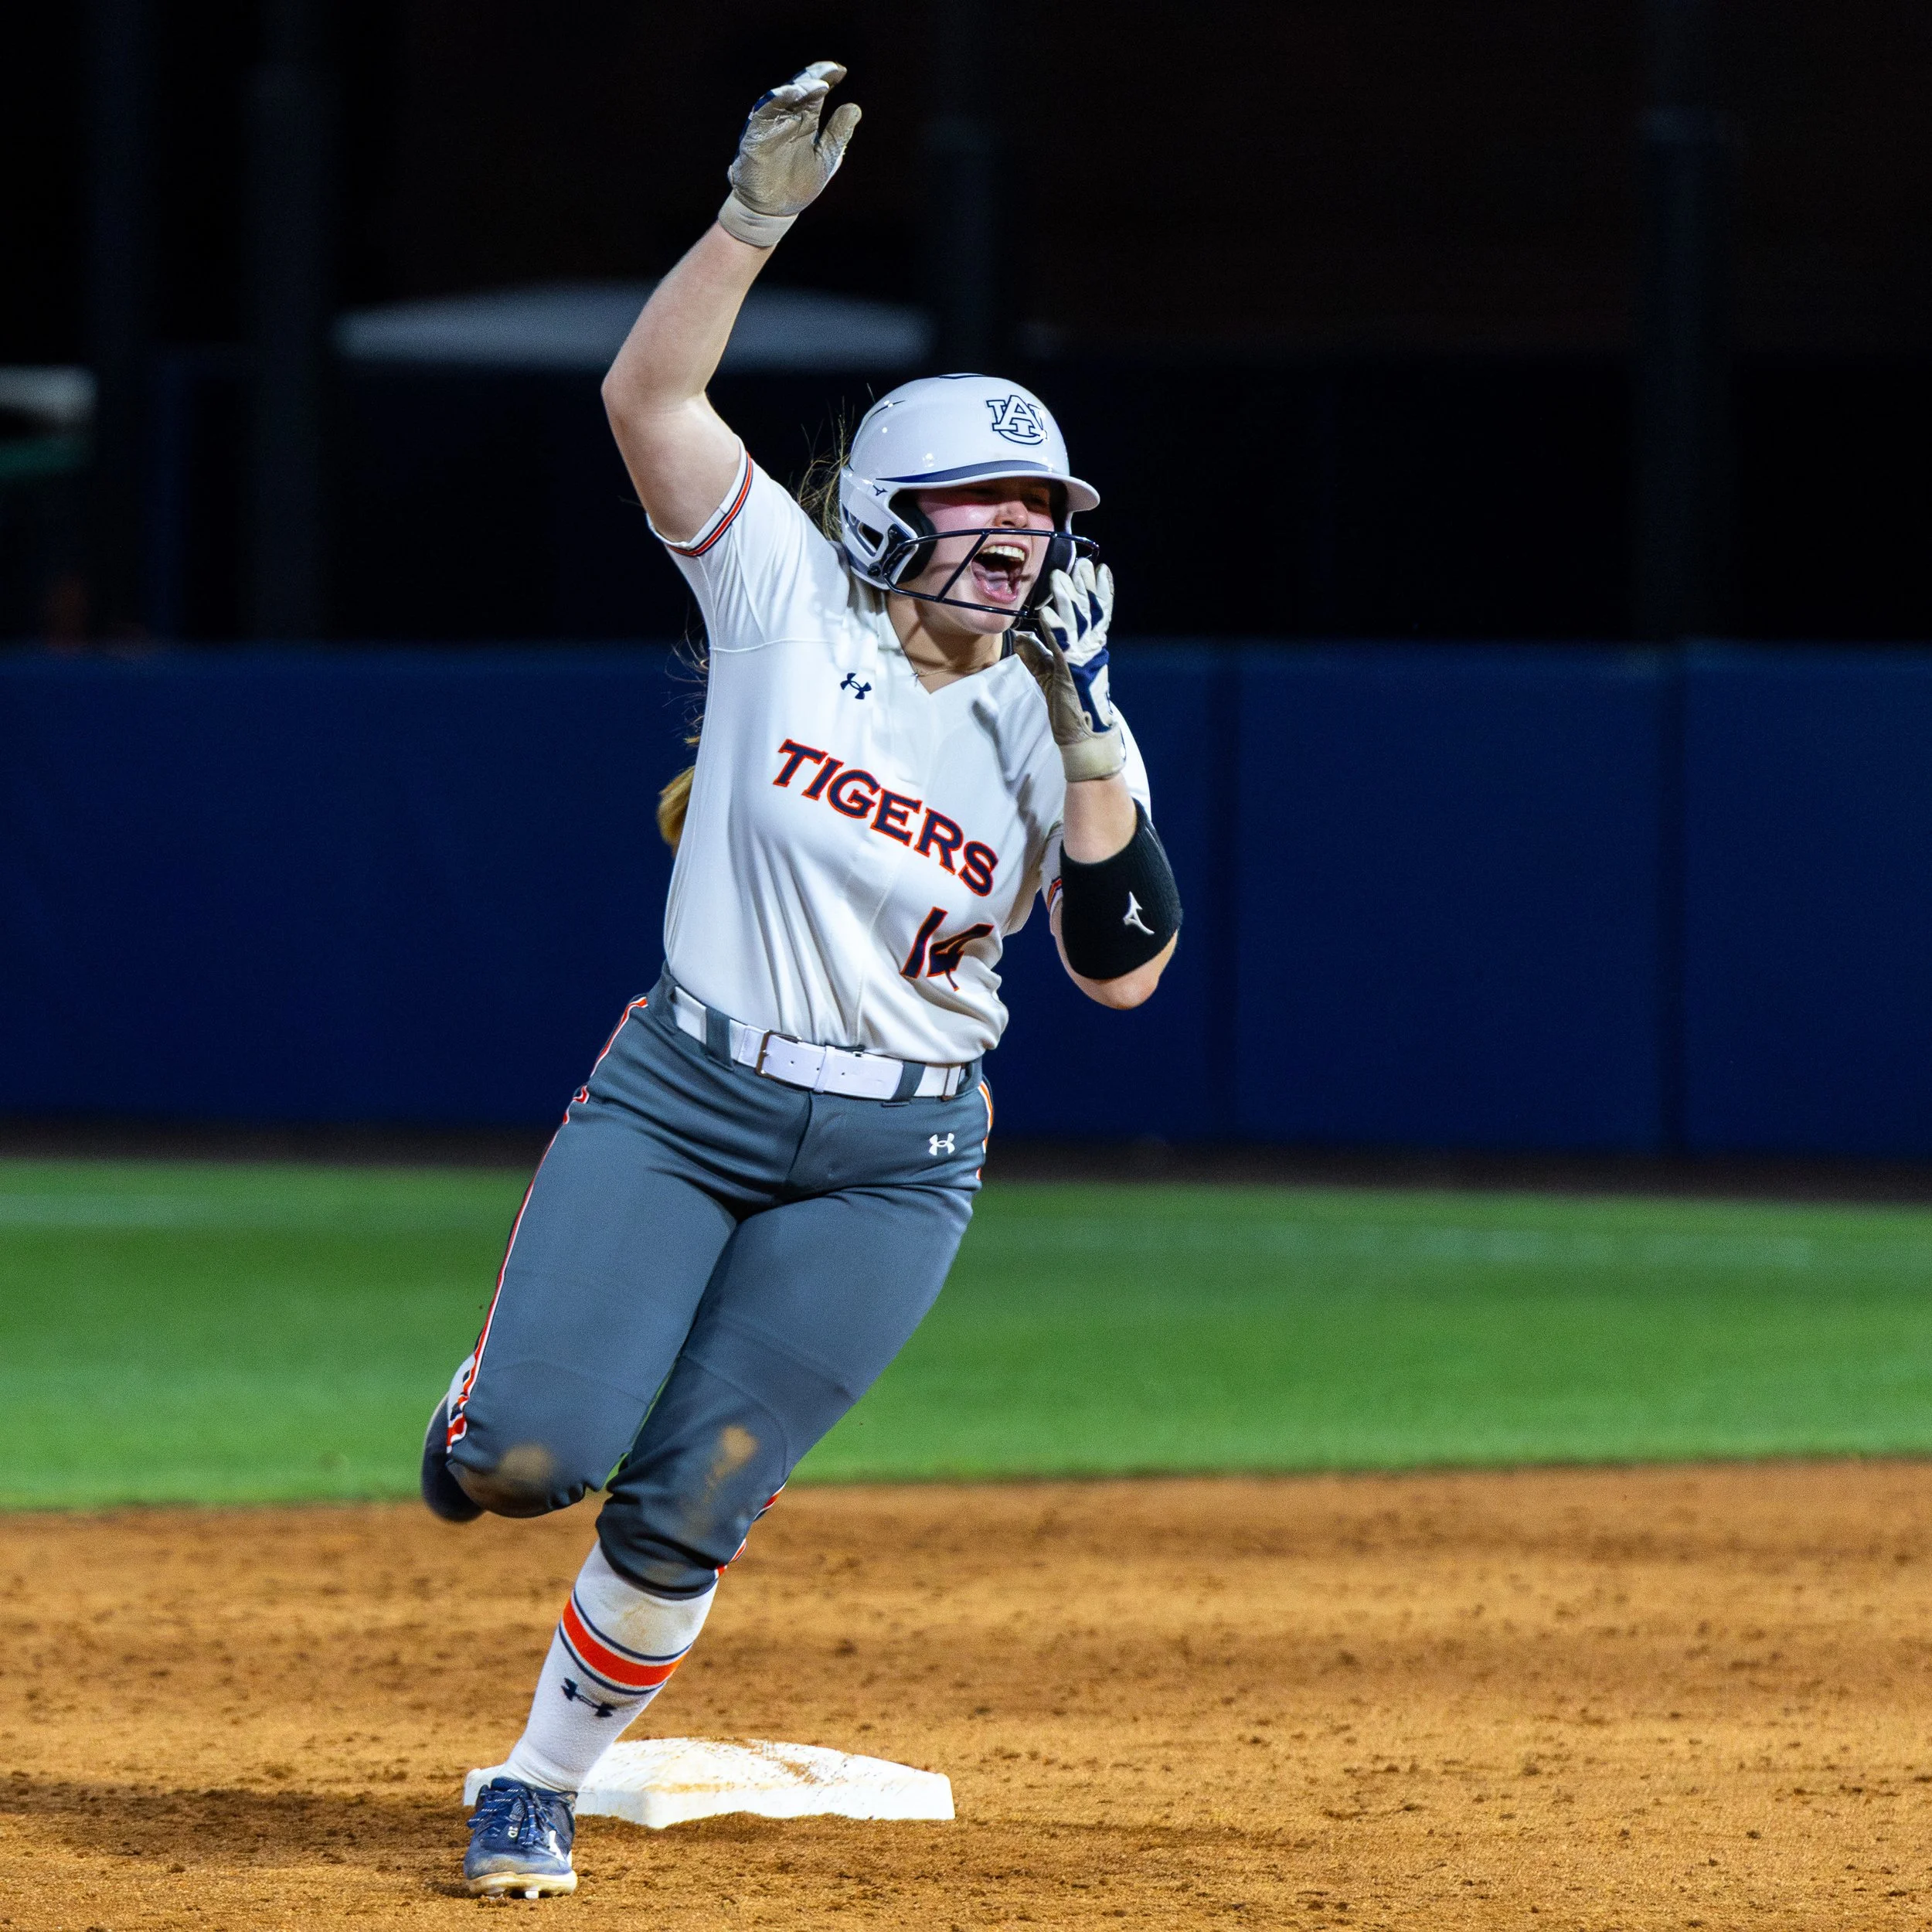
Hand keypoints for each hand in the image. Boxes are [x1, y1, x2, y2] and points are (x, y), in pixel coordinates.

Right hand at [719, 62, 861, 246]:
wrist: (775, 210)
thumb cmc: (799, 184)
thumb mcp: (826, 157)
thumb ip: (838, 133)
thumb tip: (855, 108)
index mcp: (806, 120)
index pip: (816, 91)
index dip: (827, 77)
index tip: (841, 71)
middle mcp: (788, 117)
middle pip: (801, 87)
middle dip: (815, 76)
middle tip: (831, 72)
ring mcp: (771, 123)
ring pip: (783, 96)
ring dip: (800, 87)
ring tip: (819, 85)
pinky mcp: (756, 133)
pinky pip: (764, 111)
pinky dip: (777, 99)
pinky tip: (793, 93)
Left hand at [1015, 560, 1124, 781]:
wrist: (1083, 737)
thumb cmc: (1069, 708)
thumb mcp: (1049, 676)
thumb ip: (1036, 656)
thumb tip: (1020, 637)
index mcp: (1090, 650)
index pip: (1096, 615)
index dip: (1098, 593)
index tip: (1096, 571)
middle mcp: (1091, 651)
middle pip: (1090, 612)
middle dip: (1085, 587)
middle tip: (1081, 564)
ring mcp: (1083, 660)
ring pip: (1078, 622)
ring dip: (1068, 599)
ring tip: (1061, 577)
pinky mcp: (1072, 672)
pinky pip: (1061, 644)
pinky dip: (1054, 626)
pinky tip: (1047, 610)